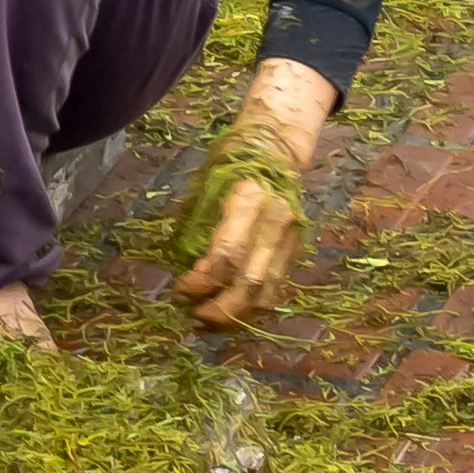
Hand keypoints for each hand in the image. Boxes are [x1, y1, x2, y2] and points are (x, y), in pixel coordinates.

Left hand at [184, 58, 321, 327]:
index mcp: (250, 199)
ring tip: (207, 323)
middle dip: (219, 308)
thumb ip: (196, 227)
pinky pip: (275, 289)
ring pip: (267, 293)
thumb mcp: (205, 186)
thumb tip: (179, 268)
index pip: (227, 254)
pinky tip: (230, 315)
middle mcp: (276, 220)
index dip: (201, 281)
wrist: (276, 149)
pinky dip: (251, 308)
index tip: (179, 289)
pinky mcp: (295, 250)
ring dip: (236, 317)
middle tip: (192, 317)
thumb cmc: (230, 164)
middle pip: (250, 281)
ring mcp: (290, 238)